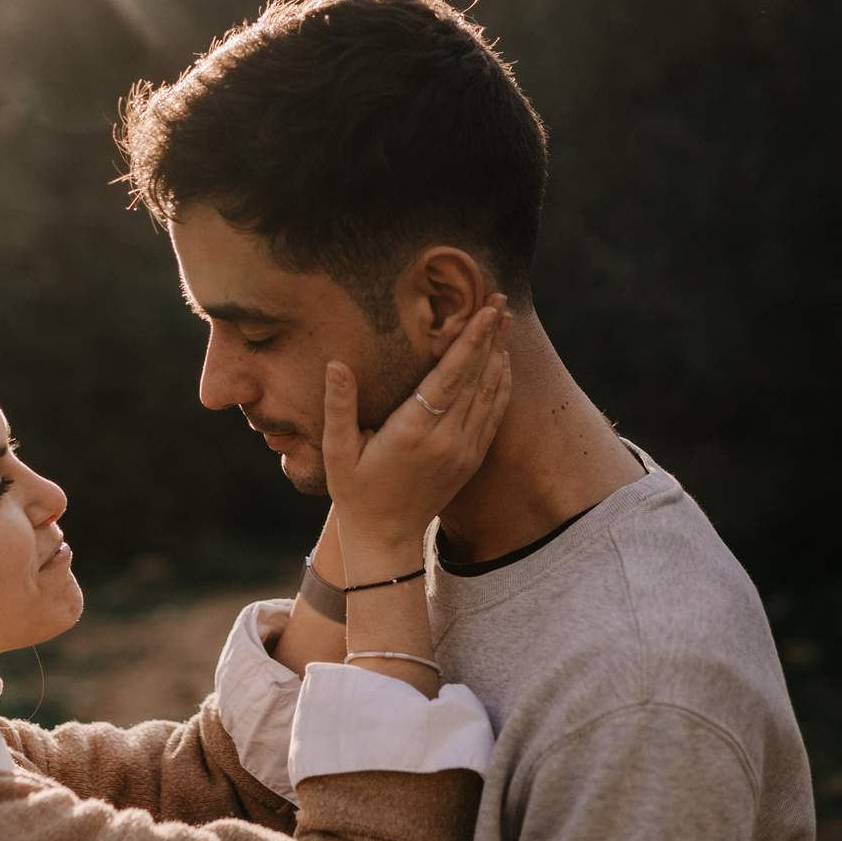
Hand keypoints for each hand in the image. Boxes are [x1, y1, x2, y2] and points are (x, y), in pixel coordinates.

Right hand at [322, 297, 512, 574]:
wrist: (386, 540)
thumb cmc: (355, 493)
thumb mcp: (336, 452)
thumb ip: (339, 407)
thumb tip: (336, 365)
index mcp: (412, 433)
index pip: (449, 377)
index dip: (468, 342)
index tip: (483, 311)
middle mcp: (445, 441)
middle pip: (476, 378)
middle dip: (489, 336)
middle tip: (501, 300)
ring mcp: (464, 452)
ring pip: (489, 393)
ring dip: (499, 355)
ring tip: (505, 320)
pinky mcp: (471, 460)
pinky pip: (493, 415)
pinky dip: (501, 386)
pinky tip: (502, 362)